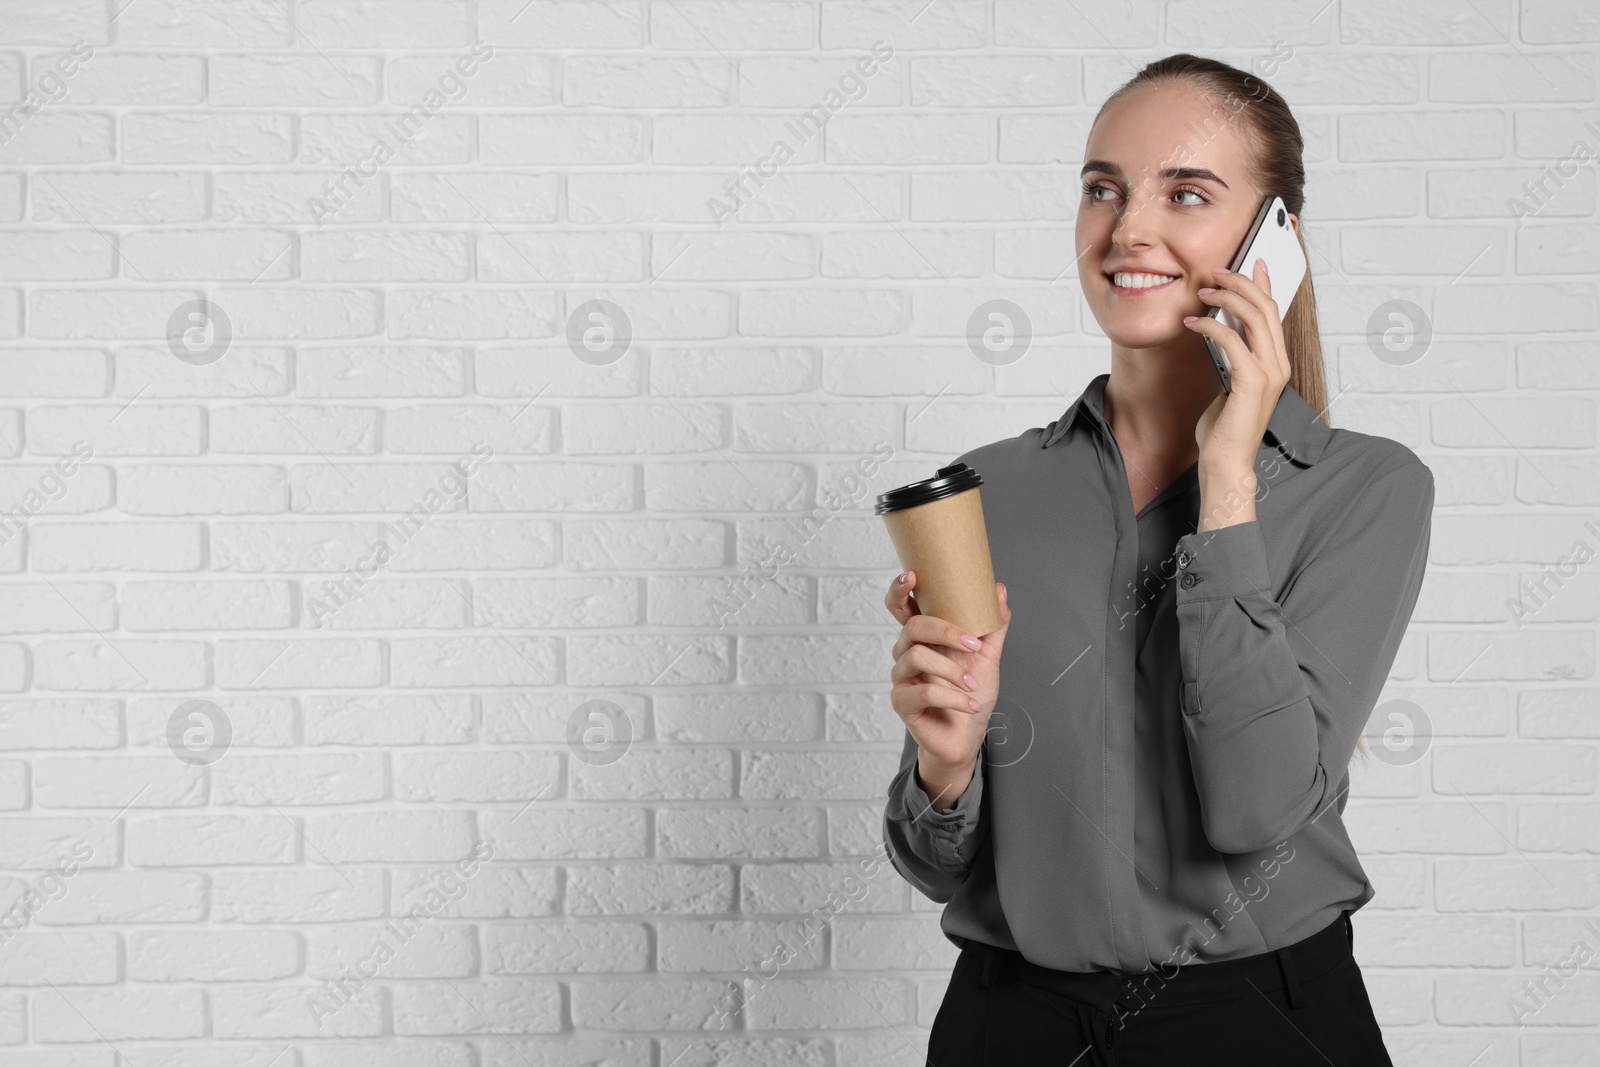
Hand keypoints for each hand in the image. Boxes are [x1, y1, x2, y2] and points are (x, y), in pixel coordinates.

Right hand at [884, 570, 1011, 773]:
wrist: (967, 736)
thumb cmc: (972, 694)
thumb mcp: (988, 656)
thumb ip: (993, 625)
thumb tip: (998, 589)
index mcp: (923, 637)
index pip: (901, 607)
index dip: (900, 590)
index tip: (913, 576)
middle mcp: (906, 653)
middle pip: (912, 627)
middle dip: (945, 631)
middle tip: (974, 644)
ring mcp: (901, 678)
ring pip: (917, 658)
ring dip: (952, 670)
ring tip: (973, 684)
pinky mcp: (902, 702)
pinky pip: (924, 692)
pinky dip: (954, 698)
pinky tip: (970, 705)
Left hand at [1183, 256, 1291, 478]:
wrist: (1226, 461)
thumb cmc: (1224, 427)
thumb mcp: (1230, 383)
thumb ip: (1233, 358)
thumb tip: (1222, 331)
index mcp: (1276, 363)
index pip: (1274, 313)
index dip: (1263, 284)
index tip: (1250, 262)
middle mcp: (1279, 364)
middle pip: (1266, 307)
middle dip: (1240, 283)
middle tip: (1215, 272)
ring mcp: (1269, 373)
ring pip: (1253, 318)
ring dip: (1225, 298)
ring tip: (1202, 292)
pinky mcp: (1252, 382)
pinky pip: (1231, 341)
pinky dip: (1211, 326)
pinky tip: (1193, 323)